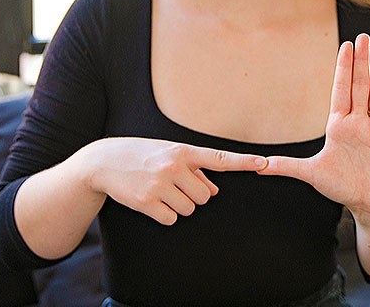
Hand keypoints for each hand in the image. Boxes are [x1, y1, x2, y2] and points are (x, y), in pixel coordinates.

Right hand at [79, 137, 267, 225]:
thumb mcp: (168, 155)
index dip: (244, 163)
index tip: (265, 164)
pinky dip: (164, 215)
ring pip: (190, 209)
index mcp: (183, 151)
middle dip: (193, 195)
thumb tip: (215, 191)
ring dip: (178, 206)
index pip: (220, 158)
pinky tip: (150, 202)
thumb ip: (194, 170)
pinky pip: (171, 219)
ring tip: (159, 191)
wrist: (104, 161)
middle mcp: (174, 165)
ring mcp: (160, 183)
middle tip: (172, 185)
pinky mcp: (147, 201)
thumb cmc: (142, 156)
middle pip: (206, 196)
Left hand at [259, 33, 369, 219]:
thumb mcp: (311, 174)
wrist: (369, 203)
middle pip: (360, 86)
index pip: (341, 90)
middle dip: (361, 61)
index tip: (345, 45)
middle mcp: (358, 123)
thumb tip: (258, 166)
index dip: (343, 68)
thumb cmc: (341, 187)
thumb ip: (287, 166)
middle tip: (363, 36)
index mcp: (338, 126)